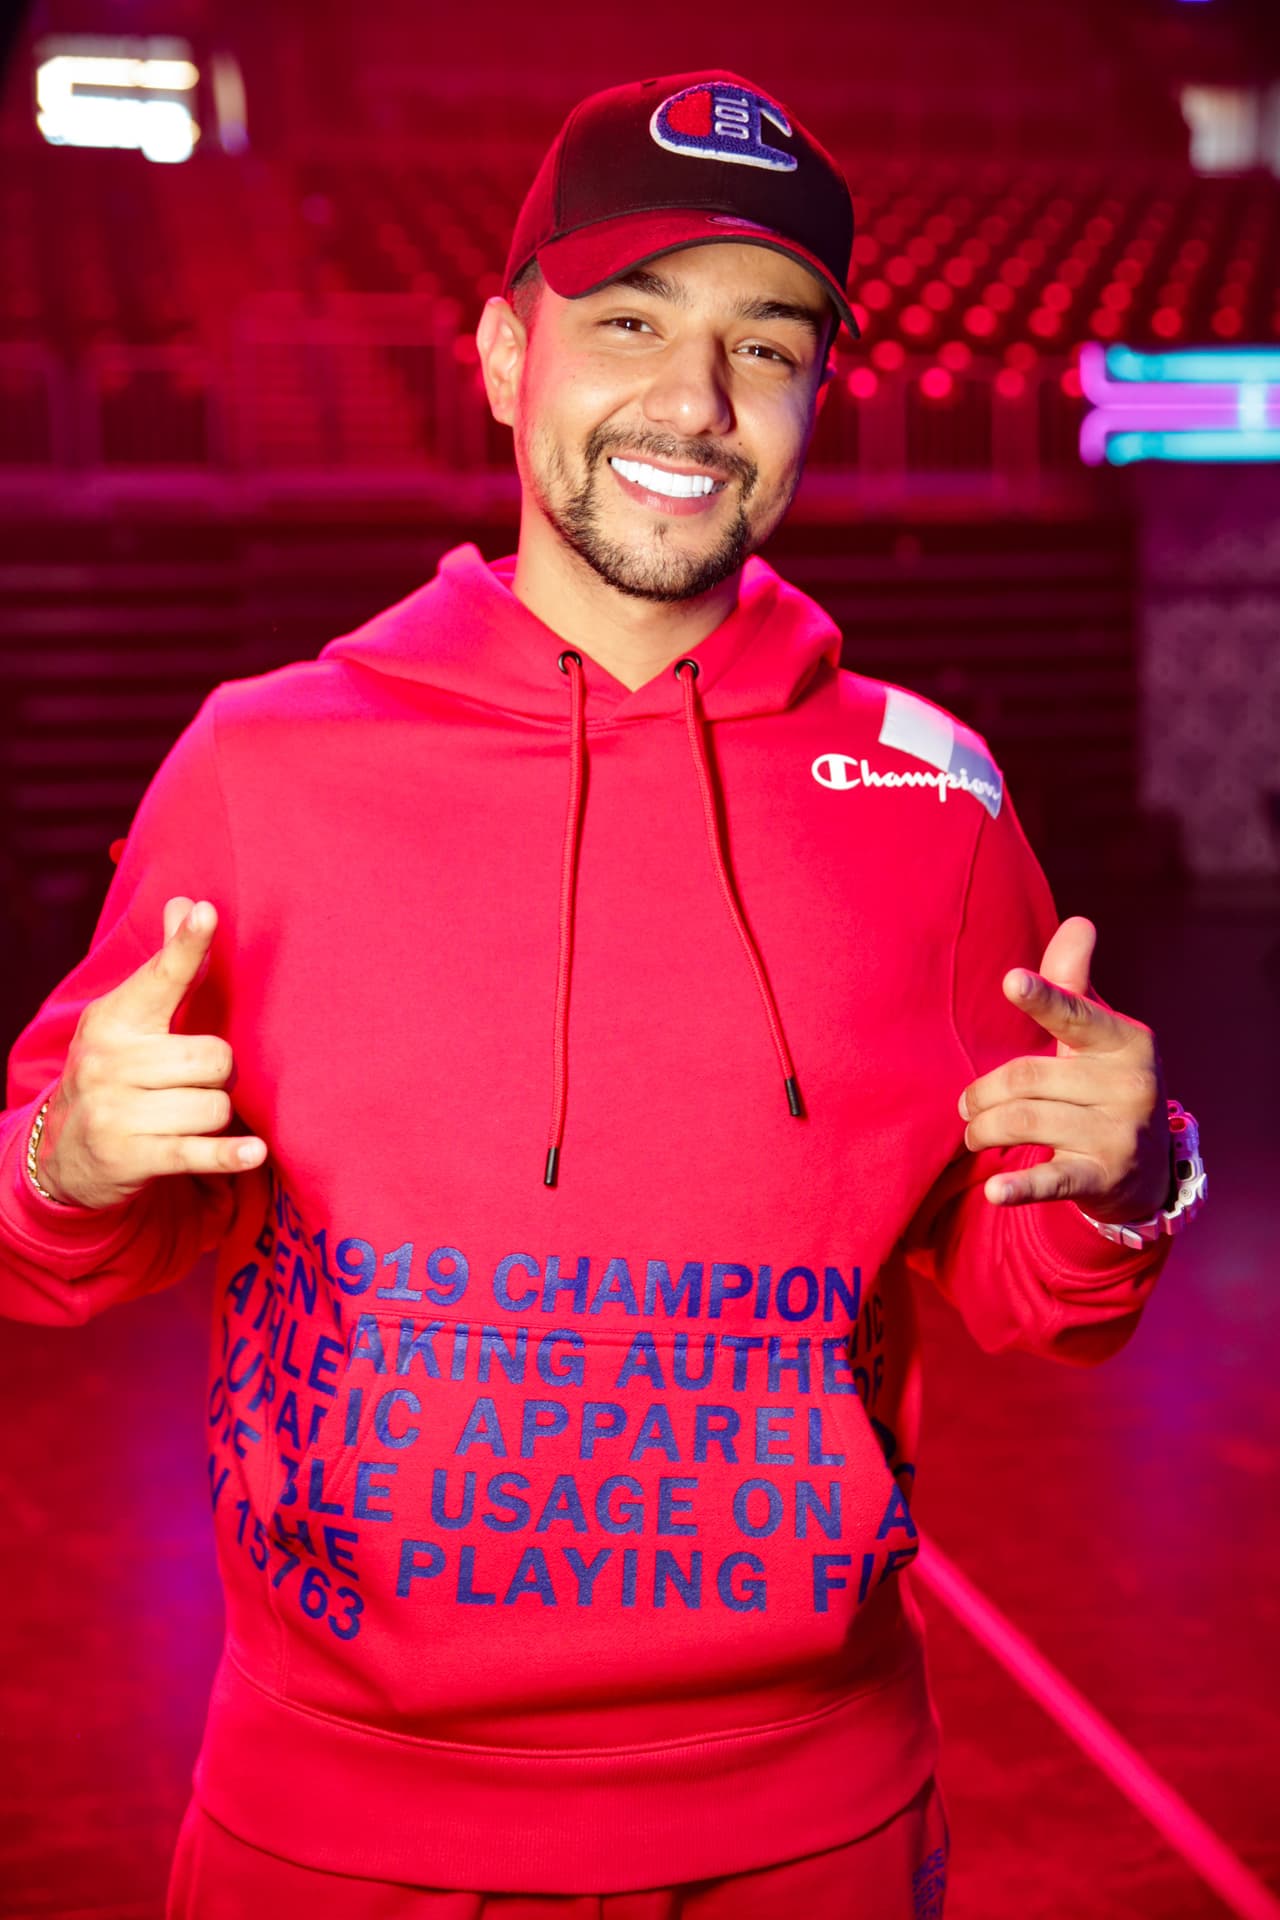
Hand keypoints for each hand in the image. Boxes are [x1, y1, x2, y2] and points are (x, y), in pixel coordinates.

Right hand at [35, 897, 266, 1209]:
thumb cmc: (113, 1073)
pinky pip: (197, 1151)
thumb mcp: (126, 1019)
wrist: (61, 1152)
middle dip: (219, 1073)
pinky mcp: (132, 1157)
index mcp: (114, 1019)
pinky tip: (252, 1152)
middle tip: (195, 1082)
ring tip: (188, 1114)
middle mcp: (110, 1062)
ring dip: (215, 1114)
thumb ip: (165, 967)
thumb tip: (185, 902)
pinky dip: (229, 1154)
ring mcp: (117, 1112)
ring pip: (214, 1105)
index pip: (159, 977)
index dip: (186, 946)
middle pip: (214, 1057)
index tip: (205, 913)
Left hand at [956, 916, 1170, 1218]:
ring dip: (983, 1129)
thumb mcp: (1098, 1032)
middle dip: (983, 1092)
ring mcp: (1119, 1134)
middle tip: (967, 1104)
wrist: (1147, 1167)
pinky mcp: (1104, 1178)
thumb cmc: (1105, 1081)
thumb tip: (1078, 922)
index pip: (1075, 1015)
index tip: (1012, 981)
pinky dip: (1020, 1187)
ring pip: (1024, 1120)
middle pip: (1026, 1077)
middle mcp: (1130, 1085)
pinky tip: (995, 1192)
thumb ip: (1075, 983)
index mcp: (1126, 1040)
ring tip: (974, 1133)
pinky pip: (1053, 1179)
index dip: (1042, 999)